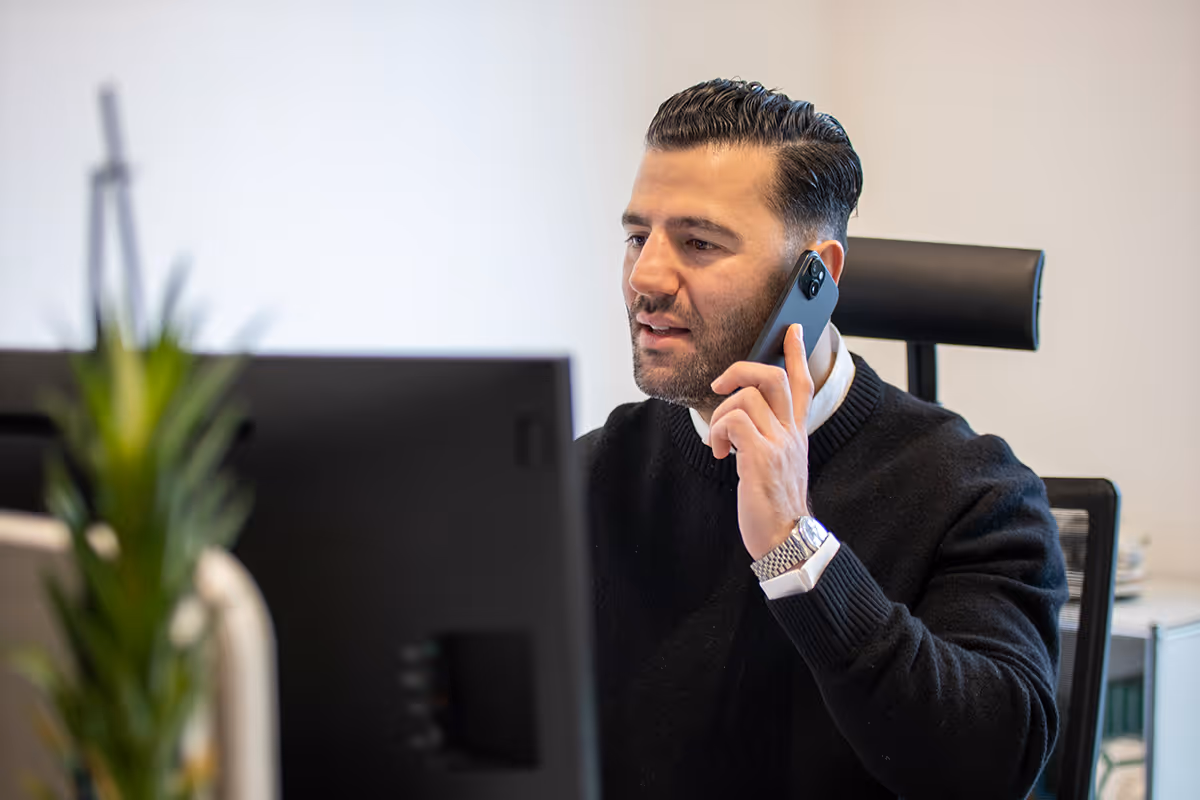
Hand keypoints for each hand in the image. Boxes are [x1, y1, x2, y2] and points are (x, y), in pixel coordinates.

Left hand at [709, 323, 814, 560]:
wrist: (786, 539)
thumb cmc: (775, 503)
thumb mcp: (778, 463)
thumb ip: (767, 438)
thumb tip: (740, 421)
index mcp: (795, 432)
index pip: (801, 383)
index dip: (796, 352)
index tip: (792, 328)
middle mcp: (791, 433)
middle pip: (772, 376)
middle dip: (740, 369)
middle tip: (719, 385)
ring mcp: (779, 443)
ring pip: (746, 396)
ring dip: (720, 413)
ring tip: (720, 443)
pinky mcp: (761, 457)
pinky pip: (733, 422)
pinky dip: (718, 432)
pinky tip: (720, 453)